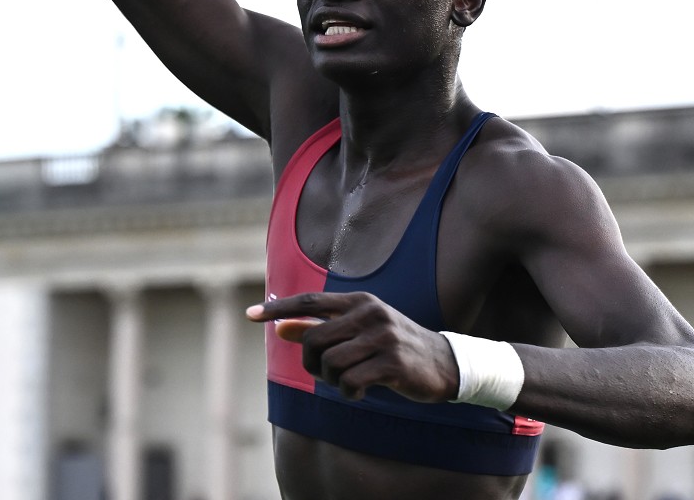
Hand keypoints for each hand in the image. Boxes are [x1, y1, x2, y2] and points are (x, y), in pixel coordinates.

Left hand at [247, 292, 459, 402]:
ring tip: (347, 383)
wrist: (444, 363)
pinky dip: (347, 392)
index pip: (309, 301)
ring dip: (331, 381)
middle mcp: (369, 313)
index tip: (250, 315)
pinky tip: (358, 393)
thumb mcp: (358, 332)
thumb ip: (320, 328)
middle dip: (311, 363)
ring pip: (330, 362)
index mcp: (358, 301)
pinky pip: (350, 381)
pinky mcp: (392, 362)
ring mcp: (382, 336)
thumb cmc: (392, 347)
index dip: (278, 308)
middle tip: (325, 374)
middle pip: (314, 338)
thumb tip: (281, 329)